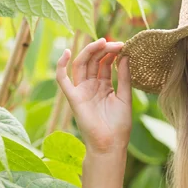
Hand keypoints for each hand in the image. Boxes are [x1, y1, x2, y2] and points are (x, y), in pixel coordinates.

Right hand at [56, 38, 131, 153]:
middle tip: (115, 43)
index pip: (105, 64)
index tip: (123, 46)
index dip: (112, 53)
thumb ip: (125, 78)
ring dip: (89, 52)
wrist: (110, 144)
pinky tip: (67, 53)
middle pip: (93, 61)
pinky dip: (61, 66)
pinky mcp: (73, 97)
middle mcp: (91, 86)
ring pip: (81, 65)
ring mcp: (81, 91)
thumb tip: (126, 56)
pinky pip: (62, 79)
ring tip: (101, 42)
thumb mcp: (125, 98)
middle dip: (103, 50)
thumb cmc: (119, 126)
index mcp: (104, 86)